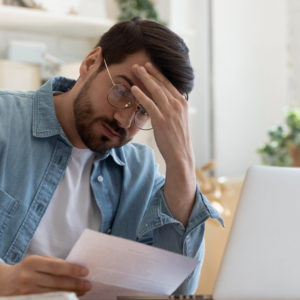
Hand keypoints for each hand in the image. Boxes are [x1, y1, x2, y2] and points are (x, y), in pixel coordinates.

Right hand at [0, 255, 90, 295]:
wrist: (4, 281)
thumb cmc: (27, 268)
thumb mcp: (38, 260)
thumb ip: (54, 263)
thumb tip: (74, 268)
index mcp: (33, 263)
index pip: (57, 267)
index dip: (73, 269)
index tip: (86, 271)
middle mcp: (29, 277)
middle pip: (57, 283)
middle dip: (75, 284)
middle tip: (88, 285)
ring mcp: (26, 292)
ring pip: (54, 294)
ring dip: (71, 293)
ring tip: (83, 291)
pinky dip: (61, 299)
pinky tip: (70, 297)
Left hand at [131, 63, 196, 225]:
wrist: (180, 154)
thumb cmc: (177, 138)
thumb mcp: (177, 120)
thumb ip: (171, 108)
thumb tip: (161, 101)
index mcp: (182, 103)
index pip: (169, 84)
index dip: (158, 74)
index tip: (150, 66)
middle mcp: (177, 104)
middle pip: (162, 84)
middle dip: (150, 72)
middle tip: (139, 64)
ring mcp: (170, 112)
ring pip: (156, 90)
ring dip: (144, 79)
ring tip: (135, 70)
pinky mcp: (162, 120)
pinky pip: (150, 104)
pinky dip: (141, 95)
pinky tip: (134, 89)